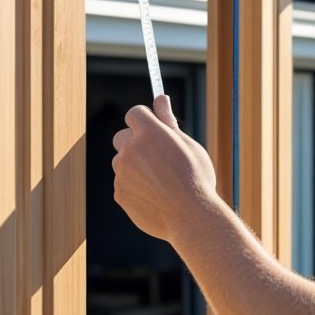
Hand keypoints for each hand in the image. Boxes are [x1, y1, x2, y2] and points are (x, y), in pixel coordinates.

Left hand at [112, 95, 223, 241]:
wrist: (191, 217)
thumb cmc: (196, 179)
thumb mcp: (188, 146)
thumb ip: (169, 122)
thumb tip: (160, 98)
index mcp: (151, 133)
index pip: (135, 113)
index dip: (145, 120)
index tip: (155, 128)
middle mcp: (131, 150)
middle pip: (122, 137)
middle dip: (135, 142)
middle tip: (158, 157)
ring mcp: (122, 173)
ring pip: (123, 163)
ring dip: (136, 167)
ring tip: (161, 182)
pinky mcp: (119, 193)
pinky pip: (123, 184)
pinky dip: (135, 187)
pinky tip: (156, 197)